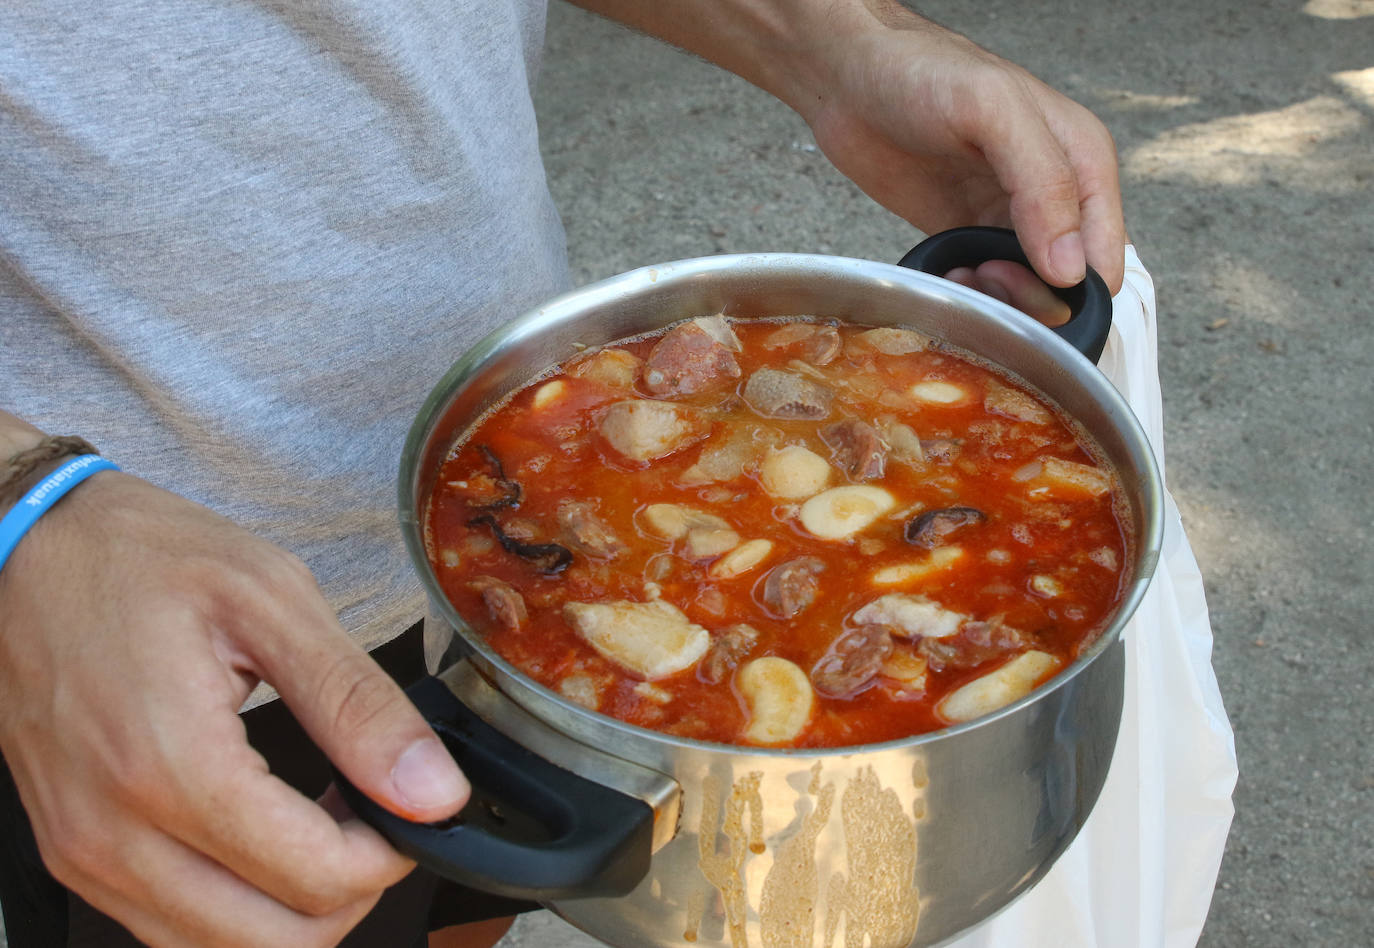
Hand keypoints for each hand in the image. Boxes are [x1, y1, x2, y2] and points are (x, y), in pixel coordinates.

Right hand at [0, 471, 468, 946]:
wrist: (25, 548)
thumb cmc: (138, 558)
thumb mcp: (271, 602)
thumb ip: (358, 705)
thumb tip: (434, 789)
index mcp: (172, 767)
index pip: (318, 880)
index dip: (391, 851)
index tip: (409, 800)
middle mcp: (115, 835)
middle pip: (278, 941)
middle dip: (353, 890)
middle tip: (376, 816)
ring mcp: (85, 854)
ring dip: (295, 907)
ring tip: (323, 821)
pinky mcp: (74, 854)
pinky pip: (172, 927)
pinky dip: (238, 905)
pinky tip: (266, 833)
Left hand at [795, 7, 1125, 294]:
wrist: (850, 75)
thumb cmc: (923, 71)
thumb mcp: (993, 111)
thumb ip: (1043, 183)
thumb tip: (1070, 266)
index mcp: (1082, 159)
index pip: (1105, 252)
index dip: (1071, 285)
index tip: (1022, 279)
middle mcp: (1053, 192)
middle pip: (1067, 283)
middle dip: (1030, 297)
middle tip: (984, 273)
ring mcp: (1007, 216)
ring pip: (1024, 290)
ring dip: (996, 299)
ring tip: (961, 272)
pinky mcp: (964, 231)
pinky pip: (982, 284)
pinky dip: (967, 293)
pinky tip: (945, 273)